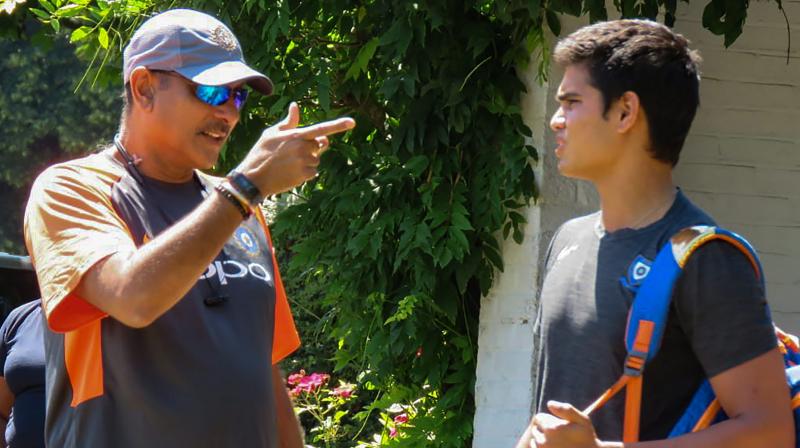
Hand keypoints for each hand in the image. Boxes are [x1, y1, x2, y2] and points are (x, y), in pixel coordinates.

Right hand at [236, 102, 355, 195]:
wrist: (253, 178)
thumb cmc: (261, 153)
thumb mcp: (271, 133)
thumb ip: (289, 122)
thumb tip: (295, 105)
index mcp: (296, 135)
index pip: (321, 128)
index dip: (338, 125)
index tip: (352, 122)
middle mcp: (303, 148)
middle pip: (318, 145)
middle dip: (311, 147)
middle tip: (292, 152)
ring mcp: (305, 162)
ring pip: (316, 159)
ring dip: (307, 161)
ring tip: (288, 163)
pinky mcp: (305, 175)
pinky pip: (313, 171)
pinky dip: (305, 172)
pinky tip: (290, 172)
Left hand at [529, 401, 600, 447]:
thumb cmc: (587, 438)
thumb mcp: (582, 420)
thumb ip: (566, 409)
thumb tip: (549, 403)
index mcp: (551, 428)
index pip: (539, 418)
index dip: (549, 419)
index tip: (559, 424)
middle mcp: (543, 441)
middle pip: (535, 429)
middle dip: (544, 429)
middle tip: (559, 435)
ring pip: (535, 440)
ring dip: (542, 440)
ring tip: (558, 443)